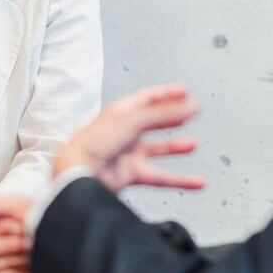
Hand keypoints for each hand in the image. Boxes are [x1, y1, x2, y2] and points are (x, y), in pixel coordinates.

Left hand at [54, 83, 205, 192]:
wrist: (78, 174)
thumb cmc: (94, 143)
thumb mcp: (133, 121)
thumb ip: (165, 114)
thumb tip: (192, 105)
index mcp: (120, 112)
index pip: (147, 98)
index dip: (166, 94)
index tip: (184, 91)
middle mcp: (124, 132)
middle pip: (153, 121)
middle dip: (172, 116)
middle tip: (190, 112)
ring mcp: (127, 153)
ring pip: (156, 149)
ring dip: (174, 147)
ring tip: (192, 144)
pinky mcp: (130, 174)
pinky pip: (159, 176)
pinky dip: (178, 179)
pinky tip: (195, 181)